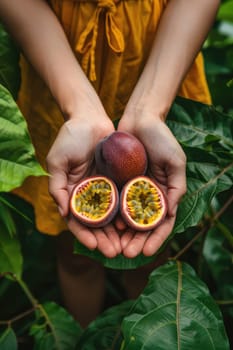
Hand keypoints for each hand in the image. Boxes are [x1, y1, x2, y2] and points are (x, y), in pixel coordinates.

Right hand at [46, 116, 121, 257]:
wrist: (91, 118)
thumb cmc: (71, 137)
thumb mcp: (58, 161)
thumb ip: (57, 186)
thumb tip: (63, 212)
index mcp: (73, 193)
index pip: (78, 220)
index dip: (84, 235)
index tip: (93, 246)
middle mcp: (90, 194)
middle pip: (97, 223)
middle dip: (104, 239)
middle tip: (114, 253)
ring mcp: (105, 189)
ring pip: (112, 217)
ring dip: (118, 233)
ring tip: (126, 246)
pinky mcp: (119, 180)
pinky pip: (124, 200)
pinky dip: (128, 214)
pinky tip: (136, 225)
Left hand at [117, 112, 185, 257]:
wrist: (139, 119)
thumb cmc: (161, 138)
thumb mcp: (175, 161)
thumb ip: (176, 187)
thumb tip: (170, 214)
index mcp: (163, 192)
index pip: (161, 222)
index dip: (155, 239)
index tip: (146, 252)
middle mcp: (147, 195)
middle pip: (142, 225)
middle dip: (136, 241)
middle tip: (127, 254)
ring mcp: (131, 189)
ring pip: (127, 219)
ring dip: (122, 235)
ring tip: (115, 248)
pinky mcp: (117, 182)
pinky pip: (113, 202)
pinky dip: (111, 217)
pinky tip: (106, 227)